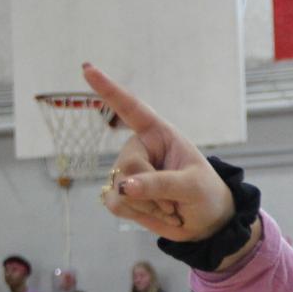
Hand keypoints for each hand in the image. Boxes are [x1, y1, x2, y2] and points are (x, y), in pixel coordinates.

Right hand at [83, 63, 234, 240]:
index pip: (131, 108)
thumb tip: (124, 187)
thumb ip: (161, 184)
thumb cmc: (205, 194)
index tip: (87, 69)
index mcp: (159, 133)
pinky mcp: (120, 194)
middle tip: (175, 199)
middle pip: (127, 165)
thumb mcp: (192, 186)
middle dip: (151, 189)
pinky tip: (155, 212)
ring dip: (148, 205)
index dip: (108, 89)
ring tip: (169, 206)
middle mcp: (139, 148)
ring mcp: (126, 171)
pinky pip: (116, 204)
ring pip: (120, 189)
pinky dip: (138, 214)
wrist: (206, 222)